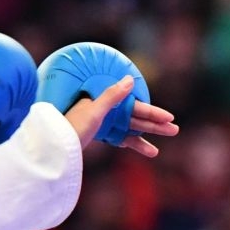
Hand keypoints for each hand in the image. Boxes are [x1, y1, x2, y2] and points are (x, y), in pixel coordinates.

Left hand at [64, 77, 178, 157]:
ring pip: (132, 129)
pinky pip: (122, 139)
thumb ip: (112, 96)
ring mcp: (104, 124)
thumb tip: (130, 79)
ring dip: (148, 135)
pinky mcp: (101, 135)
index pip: (135, 107)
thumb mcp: (93, 110)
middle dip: (156, 124)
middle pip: (136, 118)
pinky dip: (134, 143)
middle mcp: (106, 111)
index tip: (169, 117)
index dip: (153, 113)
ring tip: (164, 143)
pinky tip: (150, 151)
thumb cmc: (70, 126)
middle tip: (175, 129)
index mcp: (105, 102)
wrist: (54, 146)